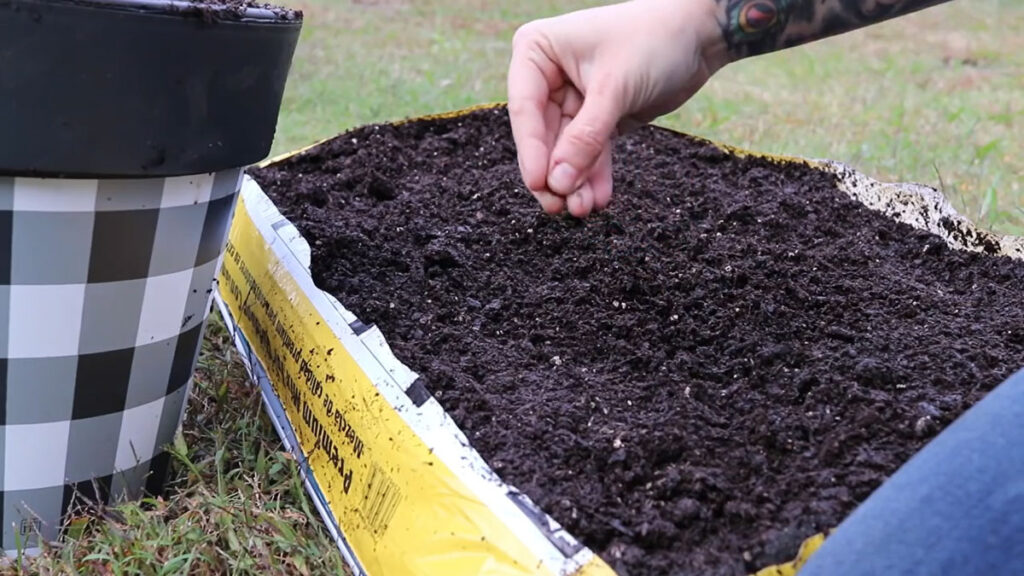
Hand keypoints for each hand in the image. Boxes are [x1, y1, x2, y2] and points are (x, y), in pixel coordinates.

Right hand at [507, 0, 728, 216]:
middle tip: (560, 207)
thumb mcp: (614, 89)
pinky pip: (589, 152)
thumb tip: (557, 183)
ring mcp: (572, 98)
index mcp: (537, 51)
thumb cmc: (653, 41)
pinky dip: (594, 175)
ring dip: (575, 181)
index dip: (532, 150)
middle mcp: (548, 74)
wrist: (701, 34)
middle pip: (542, 136)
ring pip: (565, 150)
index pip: (525, 108)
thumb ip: (584, 138)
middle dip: (556, 173)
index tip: (540, 184)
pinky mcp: (597, 117)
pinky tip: (598, 198)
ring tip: (584, 209)